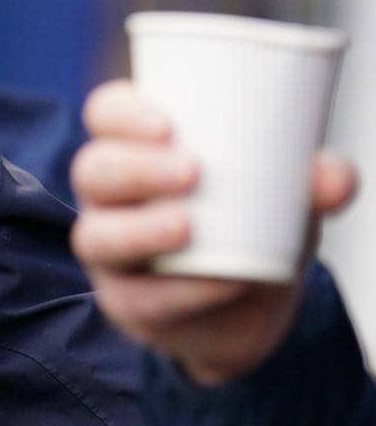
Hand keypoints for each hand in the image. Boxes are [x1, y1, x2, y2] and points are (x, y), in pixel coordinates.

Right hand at [70, 81, 356, 385]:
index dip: (121, 113)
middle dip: (135, 167)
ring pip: (97, 236)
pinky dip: (183, 290)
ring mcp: (112, 251)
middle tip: (192, 171)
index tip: (168, 122)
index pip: (106, 114)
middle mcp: (112, 197)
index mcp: (140, 148)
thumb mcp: (288, 196)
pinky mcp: (127, 302)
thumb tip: (332, 177)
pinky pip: (139, 297)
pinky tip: (221, 282)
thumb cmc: (252, 230)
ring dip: (139, 230)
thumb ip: (317, 180)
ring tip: (187, 227)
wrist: (249, 312)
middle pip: (93, 170)